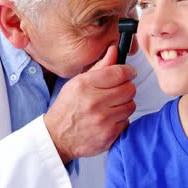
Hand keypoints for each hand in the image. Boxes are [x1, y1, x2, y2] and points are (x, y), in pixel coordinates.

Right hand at [43, 46, 136, 163]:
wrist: (57, 138)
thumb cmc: (67, 108)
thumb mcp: (78, 82)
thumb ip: (100, 66)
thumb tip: (115, 50)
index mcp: (86, 85)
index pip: (119, 72)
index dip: (128, 71)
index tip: (129, 72)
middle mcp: (95, 101)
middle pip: (129, 88)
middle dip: (126, 88)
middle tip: (118, 91)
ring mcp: (103, 119)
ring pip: (131, 105)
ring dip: (124, 104)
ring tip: (112, 106)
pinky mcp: (109, 134)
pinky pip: (127, 121)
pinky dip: (120, 120)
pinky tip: (109, 119)